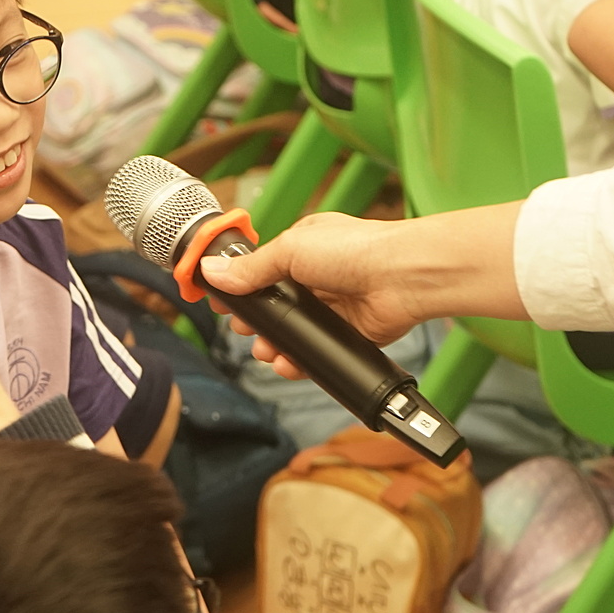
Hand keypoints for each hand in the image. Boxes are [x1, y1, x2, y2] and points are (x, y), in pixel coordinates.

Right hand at [198, 213, 429, 377]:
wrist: (401, 277)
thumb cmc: (355, 250)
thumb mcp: (290, 249)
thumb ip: (251, 268)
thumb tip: (211, 271)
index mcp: (302, 249)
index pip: (261, 270)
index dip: (240, 288)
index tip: (221, 304)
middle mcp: (317, 277)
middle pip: (275, 306)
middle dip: (256, 322)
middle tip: (244, 330)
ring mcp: (333, 306)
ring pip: (294, 332)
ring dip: (275, 344)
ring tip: (266, 352)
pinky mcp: (348, 333)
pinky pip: (316, 350)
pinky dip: (300, 360)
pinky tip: (288, 364)